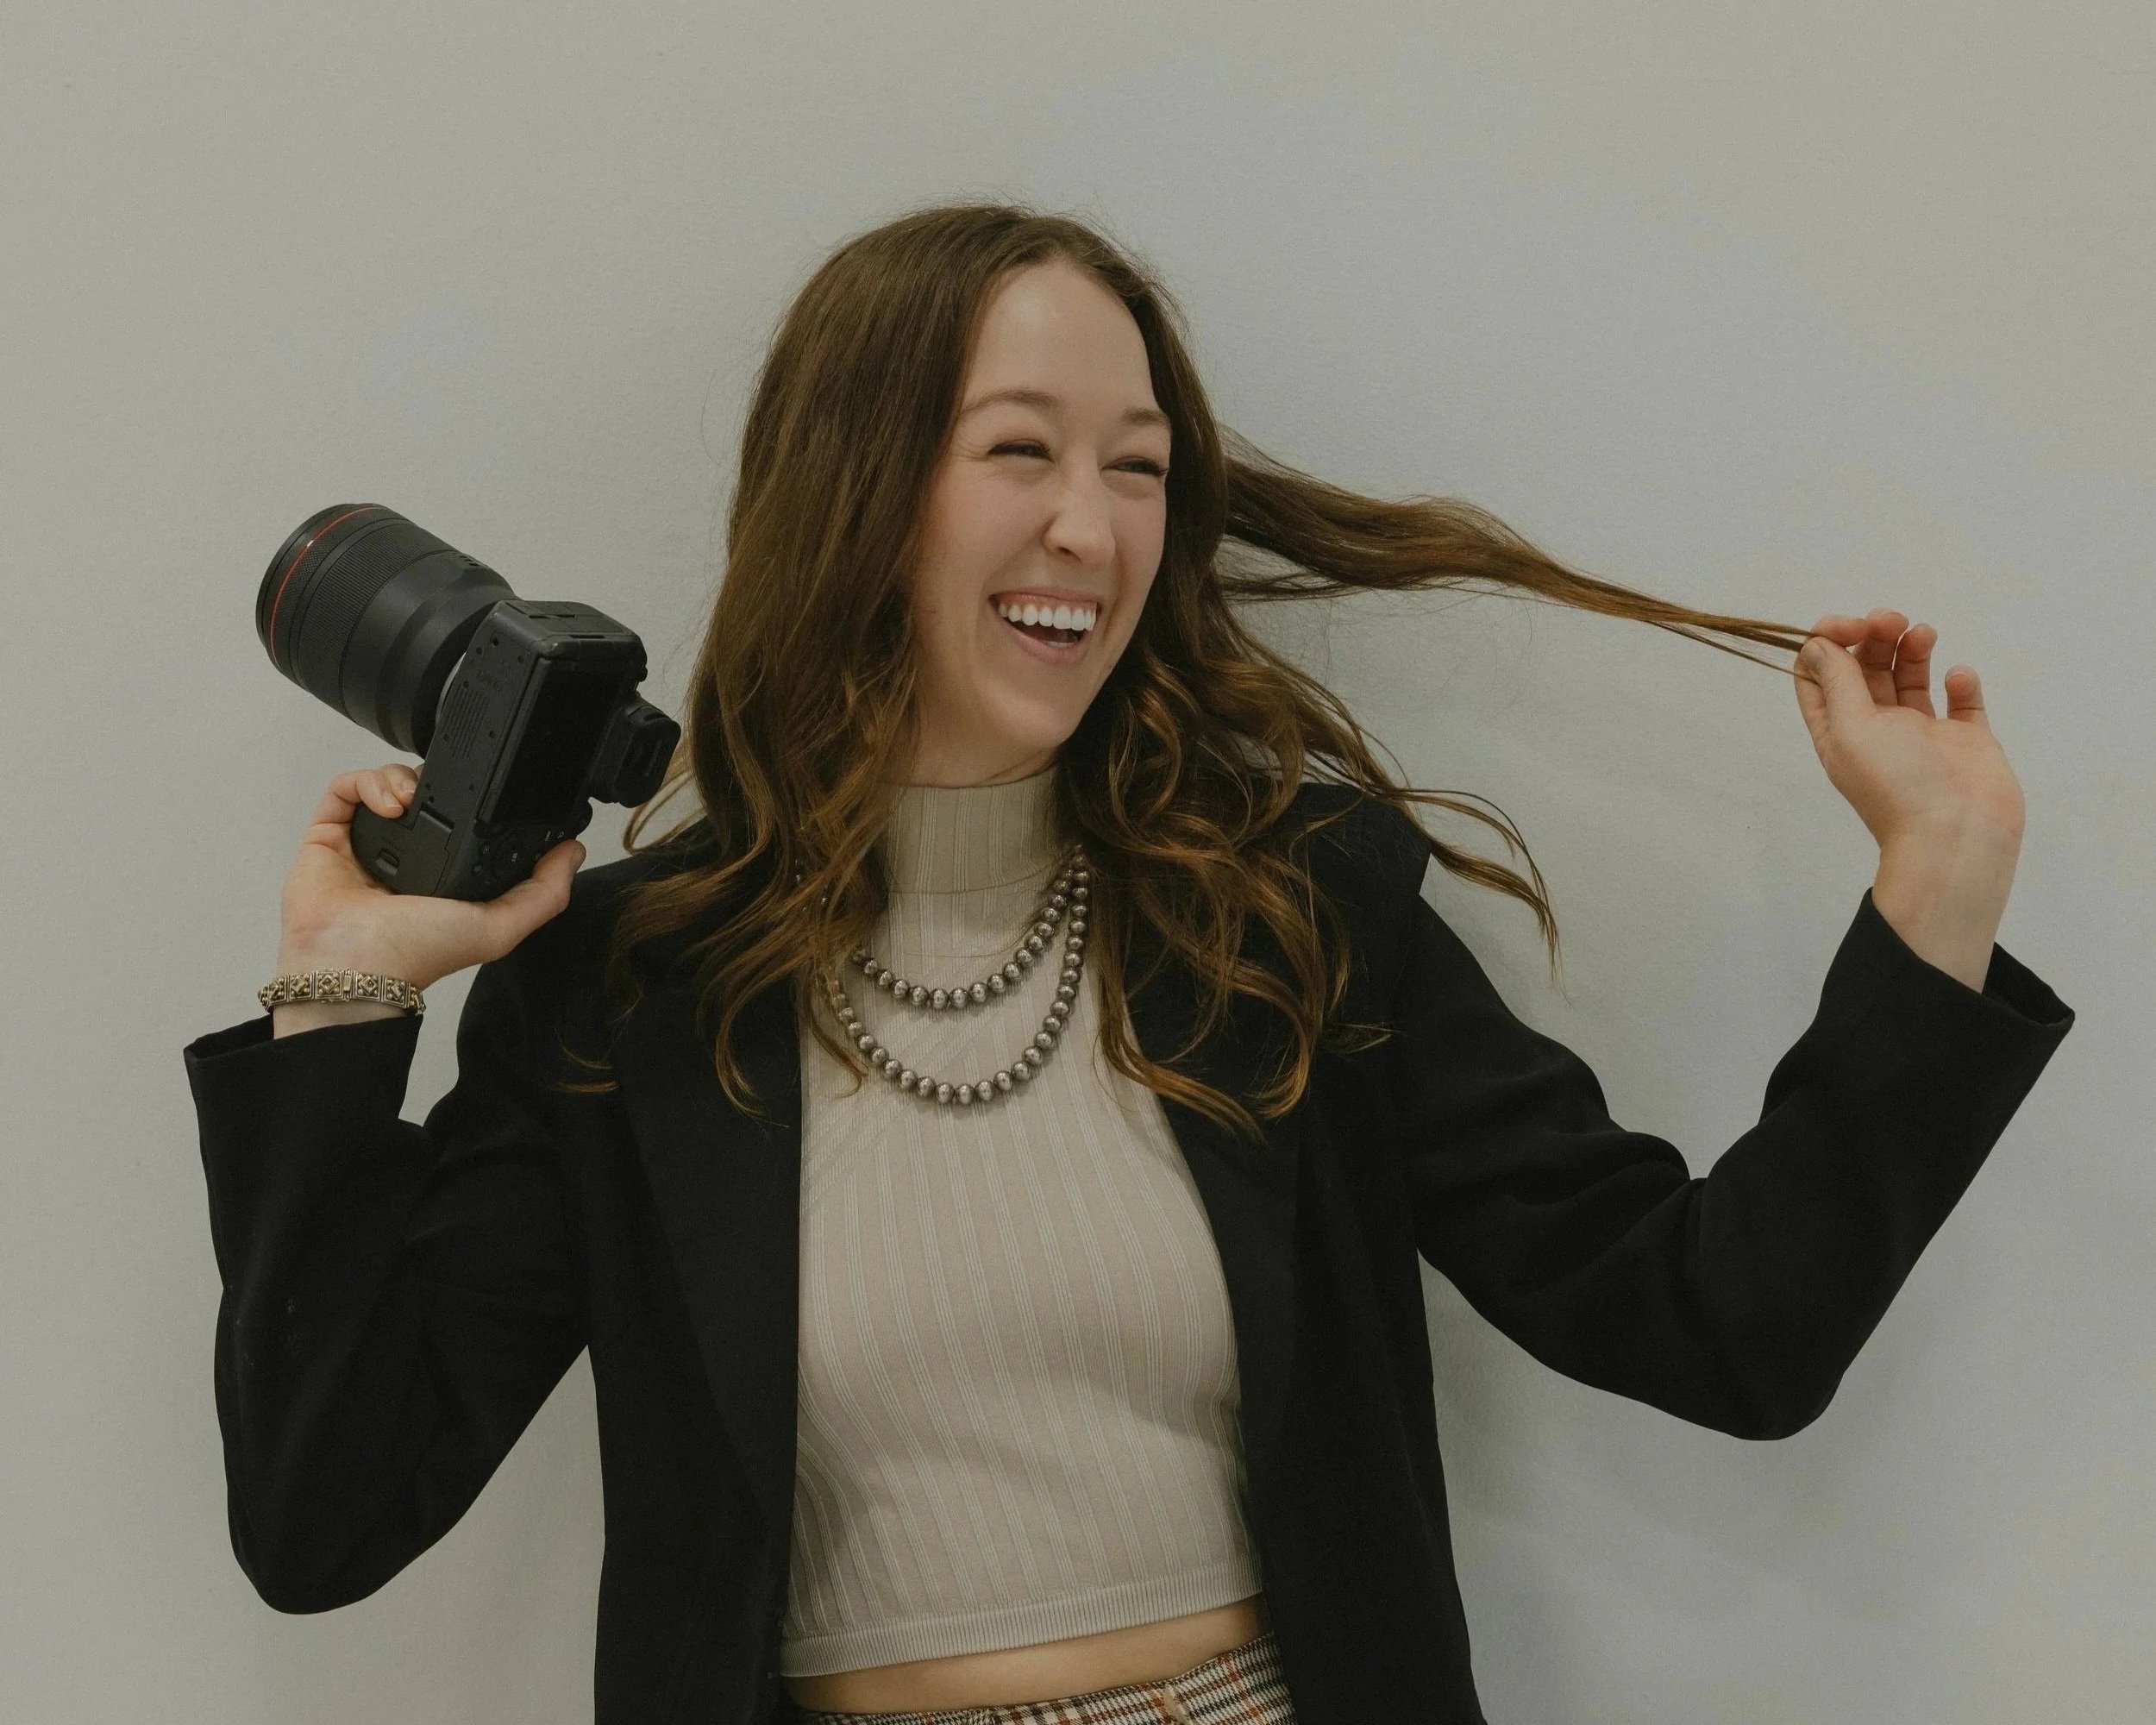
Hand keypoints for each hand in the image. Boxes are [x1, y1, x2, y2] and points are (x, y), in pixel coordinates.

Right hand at [277, 762, 585, 992]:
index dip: (475, 801)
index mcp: (443, 875)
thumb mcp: (501, 926)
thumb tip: (573, 852)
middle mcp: (405, 857)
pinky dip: (368, 783)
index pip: (462, 821)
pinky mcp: (328, 835)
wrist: (354, 964)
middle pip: (423, 793)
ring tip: (412, 798)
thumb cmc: (417, 954)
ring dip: (402, 776)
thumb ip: (544, 892)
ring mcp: (365, 844)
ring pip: (386, 783)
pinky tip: (389, 803)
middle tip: (445, 789)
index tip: (491, 791)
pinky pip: (346, 789)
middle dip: (435, 780)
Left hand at [1793, 609, 2026, 853]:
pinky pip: (1962, 702)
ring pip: (1911, 678)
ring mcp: (1924, 735)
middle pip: (1866, 669)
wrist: (1958, 836)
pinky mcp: (1966, 740)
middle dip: (1874, 636)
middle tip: (1891, 619)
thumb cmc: (1897, 784)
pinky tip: (1958, 677)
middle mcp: (1878, 730)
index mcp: (1840, 730)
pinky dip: (1961, 682)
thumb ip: (1838, 682)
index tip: (1850, 625)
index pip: (1820, 677)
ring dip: (1912, 649)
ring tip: (1922, 633)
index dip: (1828, 643)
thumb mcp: (1851, 727)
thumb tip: (1818, 644)